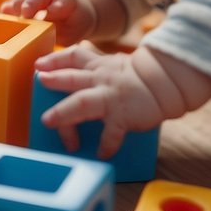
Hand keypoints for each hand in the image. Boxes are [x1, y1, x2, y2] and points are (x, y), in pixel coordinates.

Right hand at [1, 0, 98, 45]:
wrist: (71, 14)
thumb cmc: (73, 24)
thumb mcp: (75, 31)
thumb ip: (66, 31)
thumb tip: (48, 36)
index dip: (57, 4)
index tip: (50, 12)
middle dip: (33, 0)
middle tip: (25, 12)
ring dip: (18, 1)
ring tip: (9, 13)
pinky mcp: (23, 0)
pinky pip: (16, 0)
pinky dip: (9, 7)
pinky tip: (3, 14)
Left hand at [35, 43, 210, 157]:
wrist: (170, 83)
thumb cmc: (142, 78)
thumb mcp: (116, 66)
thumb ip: (97, 68)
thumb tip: (78, 73)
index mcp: (99, 67)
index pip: (74, 57)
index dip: (55, 60)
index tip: (39, 64)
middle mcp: (101, 80)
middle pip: (72, 78)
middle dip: (54, 79)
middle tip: (40, 81)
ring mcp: (111, 98)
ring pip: (82, 102)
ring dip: (63, 112)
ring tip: (49, 121)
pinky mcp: (124, 116)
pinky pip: (111, 132)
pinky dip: (106, 143)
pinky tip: (101, 153)